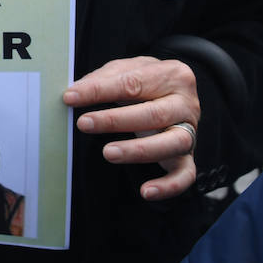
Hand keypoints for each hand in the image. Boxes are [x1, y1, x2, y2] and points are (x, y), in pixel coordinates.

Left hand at [63, 56, 199, 200]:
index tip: (71, 97)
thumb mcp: (124, 70)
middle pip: (153, 115)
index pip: (133, 83)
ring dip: (138, 151)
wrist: (170, 93)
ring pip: (171, 144)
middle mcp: (186, 103)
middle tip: (84, 124)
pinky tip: (146, 192)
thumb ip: (103, 79)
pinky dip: (168, 186)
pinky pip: (185, 174)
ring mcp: (190, 131)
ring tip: (108, 153)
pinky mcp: (189, 156)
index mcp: (172, 75)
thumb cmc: (144, 82)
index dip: (100, 90)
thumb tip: (75, 92)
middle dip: (115, 121)